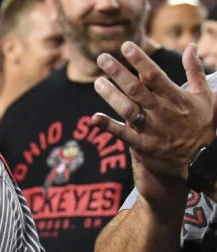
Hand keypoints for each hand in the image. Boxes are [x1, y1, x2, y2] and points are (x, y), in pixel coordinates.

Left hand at [92, 43, 215, 202]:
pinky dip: (109, 126)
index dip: (139, 60)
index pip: (154, 75)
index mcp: (175, 97)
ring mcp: (152, 129)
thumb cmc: (201, 124)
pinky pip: (124, 135)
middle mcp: (162, 111)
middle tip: (102, 58)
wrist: (201, 160)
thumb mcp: (203, 96)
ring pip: (128, 109)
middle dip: (119, 72)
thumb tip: (190, 46)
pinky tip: (94, 118)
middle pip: (137, 89)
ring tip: (98, 82)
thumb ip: (194, 70)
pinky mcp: (143, 146)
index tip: (125, 46)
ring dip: (111, 96)